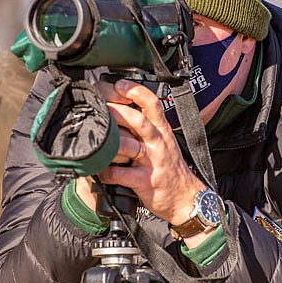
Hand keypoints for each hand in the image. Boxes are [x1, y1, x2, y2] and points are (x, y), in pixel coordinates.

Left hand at [75, 79, 205, 226]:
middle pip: (137, 120)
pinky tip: (99, 171)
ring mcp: (152, 162)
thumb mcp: (164, 141)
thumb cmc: (169, 168)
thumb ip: (146, 126)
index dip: (135, 91)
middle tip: (99, 109)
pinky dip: (108, 173)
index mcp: (161, 130)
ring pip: (128, 146)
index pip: (152, 103)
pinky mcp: (145, 181)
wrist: (186, 198)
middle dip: (116, 112)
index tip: (118, 84)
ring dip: (109, 143)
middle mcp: (158, 142)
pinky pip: (123, 175)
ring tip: (96, 143)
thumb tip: (121, 109)